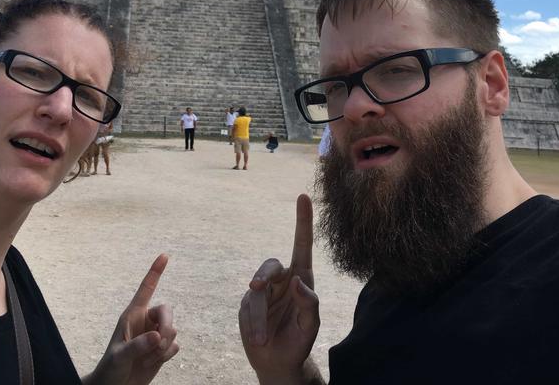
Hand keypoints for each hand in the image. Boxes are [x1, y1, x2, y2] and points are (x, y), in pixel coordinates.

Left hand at [84, 254, 178, 384]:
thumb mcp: (119, 356)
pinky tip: (152, 362)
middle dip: (167, 325)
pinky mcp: (162, 349)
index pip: (146, 289)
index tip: (164, 255)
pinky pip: (175, 346)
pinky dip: (166, 356)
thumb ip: (137, 345)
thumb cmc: (110, 369)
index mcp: (132, 315)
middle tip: (160, 341)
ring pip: (173, 330)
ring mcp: (154, 335)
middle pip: (167, 311)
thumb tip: (157, 335)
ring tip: (147, 358)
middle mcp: (146, 321)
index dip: (155, 272)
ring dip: (163, 346)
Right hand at [239, 194, 319, 382]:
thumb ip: (309, 303)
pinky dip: (253, 324)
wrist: (278, 362)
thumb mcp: (311, 325)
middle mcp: (282, 280)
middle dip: (264, 275)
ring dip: (258, 315)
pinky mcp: (247, 303)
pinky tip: (259, 338)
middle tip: (256, 287)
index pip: (302, 245)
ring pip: (256, 291)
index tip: (303, 196)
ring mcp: (263, 291)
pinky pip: (247, 307)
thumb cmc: (299, 340)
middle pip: (271, 265)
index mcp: (302, 279)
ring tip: (261, 339)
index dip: (303, 221)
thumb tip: (297, 281)